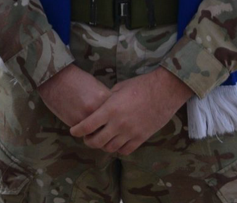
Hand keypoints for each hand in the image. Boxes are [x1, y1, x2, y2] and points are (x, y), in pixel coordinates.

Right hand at [36, 64, 111, 127]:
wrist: (55, 77)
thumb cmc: (76, 79)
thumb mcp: (96, 85)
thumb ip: (105, 100)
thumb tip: (112, 113)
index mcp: (105, 99)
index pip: (117, 116)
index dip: (114, 118)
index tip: (112, 118)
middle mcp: (97, 110)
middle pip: (108, 127)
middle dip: (107, 128)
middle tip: (104, 128)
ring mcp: (85, 117)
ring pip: (97, 133)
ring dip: (95, 132)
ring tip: (92, 127)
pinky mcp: (74, 122)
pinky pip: (84, 132)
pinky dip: (84, 130)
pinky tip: (81, 123)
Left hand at [69, 68, 193, 154]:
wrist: (164, 91)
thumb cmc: (139, 86)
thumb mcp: (118, 89)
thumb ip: (106, 101)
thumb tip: (97, 106)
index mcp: (110, 110)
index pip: (87, 125)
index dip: (77, 131)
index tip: (72, 131)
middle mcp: (119, 124)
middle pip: (97, 141)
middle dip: (88, 141)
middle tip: (86, 137)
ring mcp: (131, 132)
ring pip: (110, 148)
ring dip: (102, 146)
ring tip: (100, 141)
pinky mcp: (142, 138)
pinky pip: (126, 150)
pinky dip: (118, 149)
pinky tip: (115, 143)